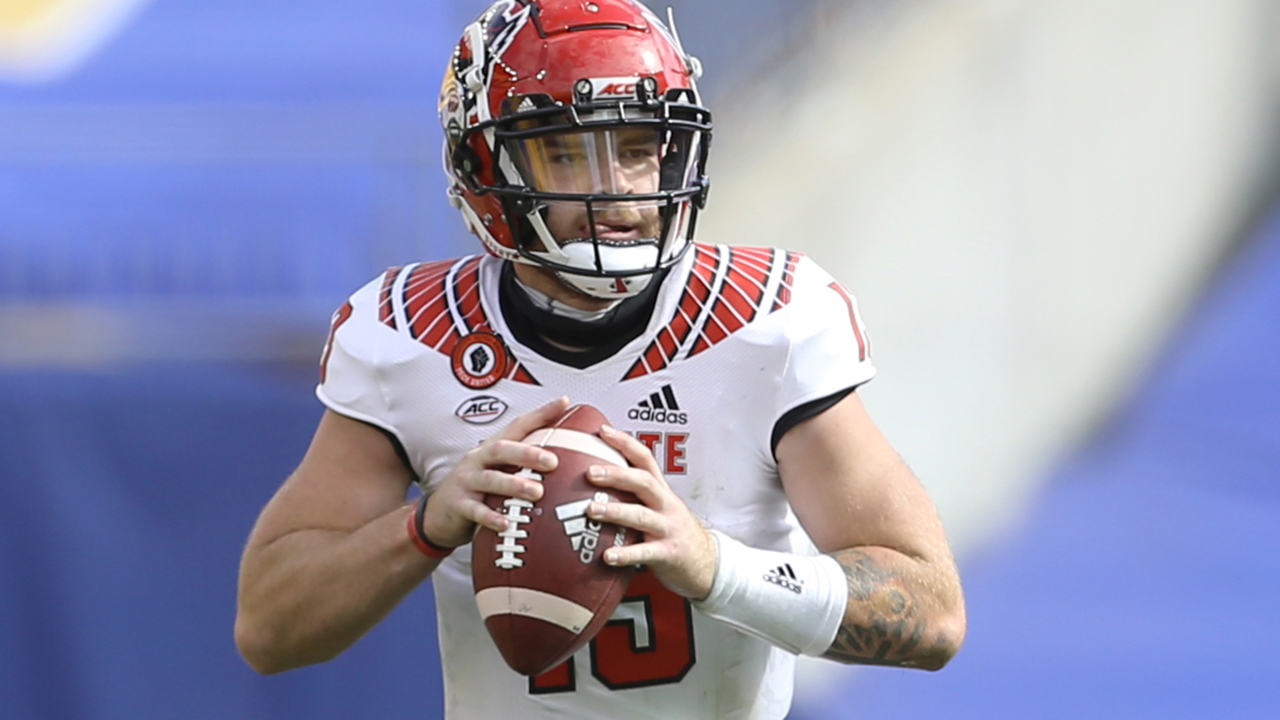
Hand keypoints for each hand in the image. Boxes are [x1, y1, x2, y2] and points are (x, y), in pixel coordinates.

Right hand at [419, 396, 568, 547]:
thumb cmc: (477, 490)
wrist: (439, 515)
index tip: (564, 403)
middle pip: (502, 449)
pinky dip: (491, 517)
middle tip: (552, 461)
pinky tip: (506, 523)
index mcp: (491, 449)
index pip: (518, 426)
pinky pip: (475, 510)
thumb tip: (564, 460)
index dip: (540, 414)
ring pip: (490, 479)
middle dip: (527, 453)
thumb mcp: (498, 472)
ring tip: (536, 492)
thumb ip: (523, 465)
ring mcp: (466, 481)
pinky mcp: (458, 504)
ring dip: (514, 485)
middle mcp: (477, 460)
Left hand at [584, 425, 717, 599]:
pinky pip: (645, 552)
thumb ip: (632, 494)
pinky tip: (608, 556)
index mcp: (661, 490)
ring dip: (616, 512)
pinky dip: (626, 554)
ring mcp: (668, 528)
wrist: (706, 562)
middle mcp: (665, 505)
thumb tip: (594, 479)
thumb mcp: (658, 506)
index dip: (625, 443)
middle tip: (590, 472)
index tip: (602, 431)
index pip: (644, 459)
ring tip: (592, 510)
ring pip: (641, 515)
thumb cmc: (673, 531)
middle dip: (617, 475)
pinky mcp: (668, 553)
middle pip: (643, 482)